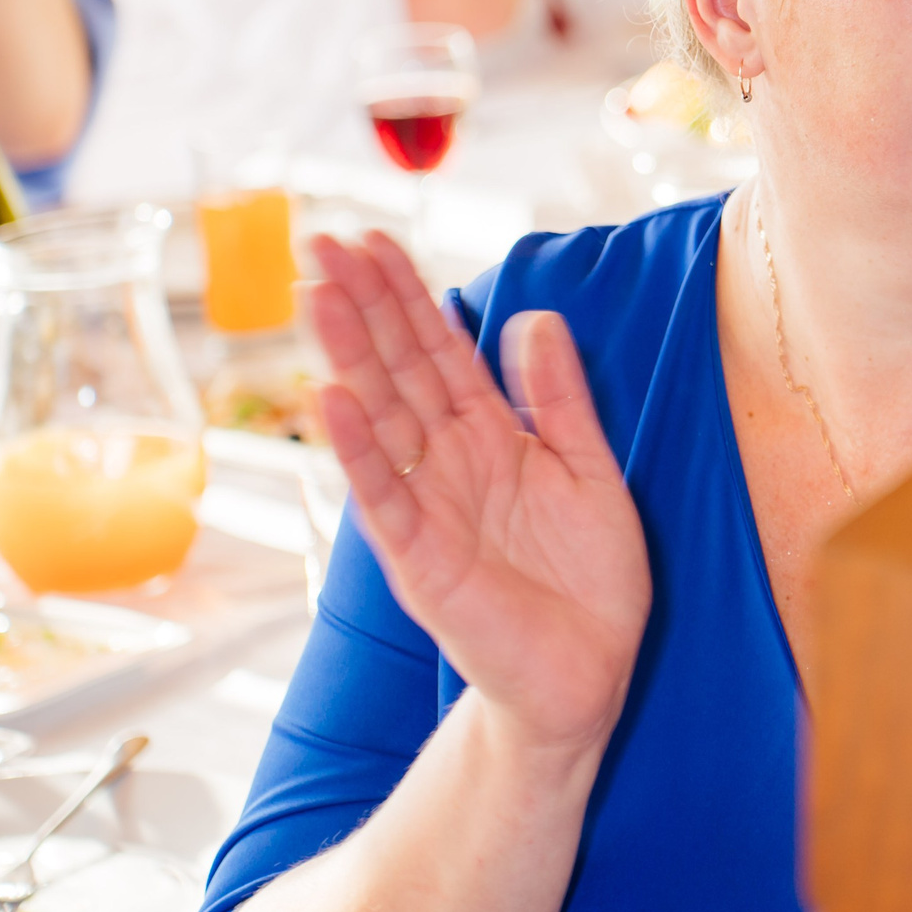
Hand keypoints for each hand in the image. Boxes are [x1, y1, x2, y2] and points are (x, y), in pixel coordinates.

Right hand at [310, 231, 648, 754]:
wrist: (592, 671)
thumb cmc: (590, 576)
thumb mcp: (588, 469)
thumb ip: (559, 398)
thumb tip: (533, 317)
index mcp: (491, 436)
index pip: (440, 351)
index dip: (408, 296)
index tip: (374, 240)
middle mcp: (448, 463)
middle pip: (398, 370)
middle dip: (364, 306)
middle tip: (323, 242)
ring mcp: (428, 508)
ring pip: (380, 418)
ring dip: (349, 356)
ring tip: (320, 295)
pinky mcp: (421, 561)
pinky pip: (384, 496)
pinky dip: (358, 449)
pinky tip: (332, 399)